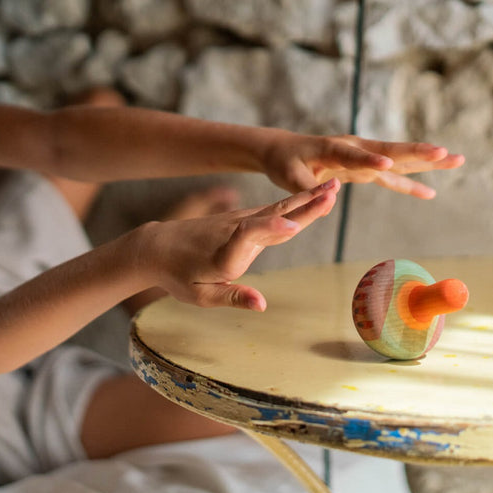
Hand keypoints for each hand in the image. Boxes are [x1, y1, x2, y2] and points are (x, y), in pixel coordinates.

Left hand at [143, 179, 339, 310]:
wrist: (159, 246)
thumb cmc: (179, 276)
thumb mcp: (201, 296)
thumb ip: (232, 297)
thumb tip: (262, 304)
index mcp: (225, 257)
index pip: (247, 238)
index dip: (268, 230)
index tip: (291, 225)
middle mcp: (235, 233)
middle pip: (272, 217)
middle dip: (302, 206)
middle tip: (331, 194)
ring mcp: (241, 221)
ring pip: (277, 210)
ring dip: (306, 199)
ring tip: (333, 188)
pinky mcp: (244, 218)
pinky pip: (274, 210)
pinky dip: (296, 202)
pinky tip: (314, 195)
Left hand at [263, 134, 463, 198]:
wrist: (285, 150)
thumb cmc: (285, 162)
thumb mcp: (288, 176)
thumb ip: (307, 188)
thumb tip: (327, 203)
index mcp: (333, 148)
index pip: (353, 154)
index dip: (369, 159)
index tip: (388, 164)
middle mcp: (355, 148)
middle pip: (391, 150)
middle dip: (418, 152)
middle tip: (445, 152)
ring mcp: (365, 158)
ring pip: (400, 159)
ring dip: (427, 161)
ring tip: (457, 160)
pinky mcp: (367, 169)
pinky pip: (393, 177)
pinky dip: (410, 185)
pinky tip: (431, 192)